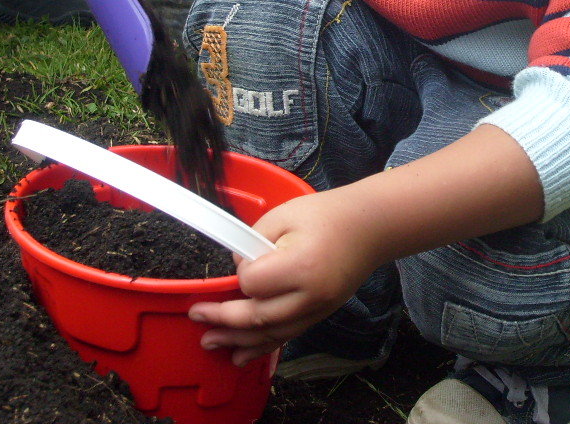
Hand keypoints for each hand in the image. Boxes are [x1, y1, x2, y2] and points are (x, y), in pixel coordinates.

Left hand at [188, 188, 386, 366]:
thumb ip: (254, 240)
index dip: (239, 275)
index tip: (241, 261)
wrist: (371, 227)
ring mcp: (318, 310)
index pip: (253, 283)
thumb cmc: (327, 215)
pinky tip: (240, 355)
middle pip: (257, 318)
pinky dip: (262, 347)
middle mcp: (310, 296)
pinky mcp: (321, 314)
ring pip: (271, 335)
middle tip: (198, 316)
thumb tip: (238, 268)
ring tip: (210, 343)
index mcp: (300, 267)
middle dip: (222, 319)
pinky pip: (287, 336)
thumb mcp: (283, 215)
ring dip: (237, 341)